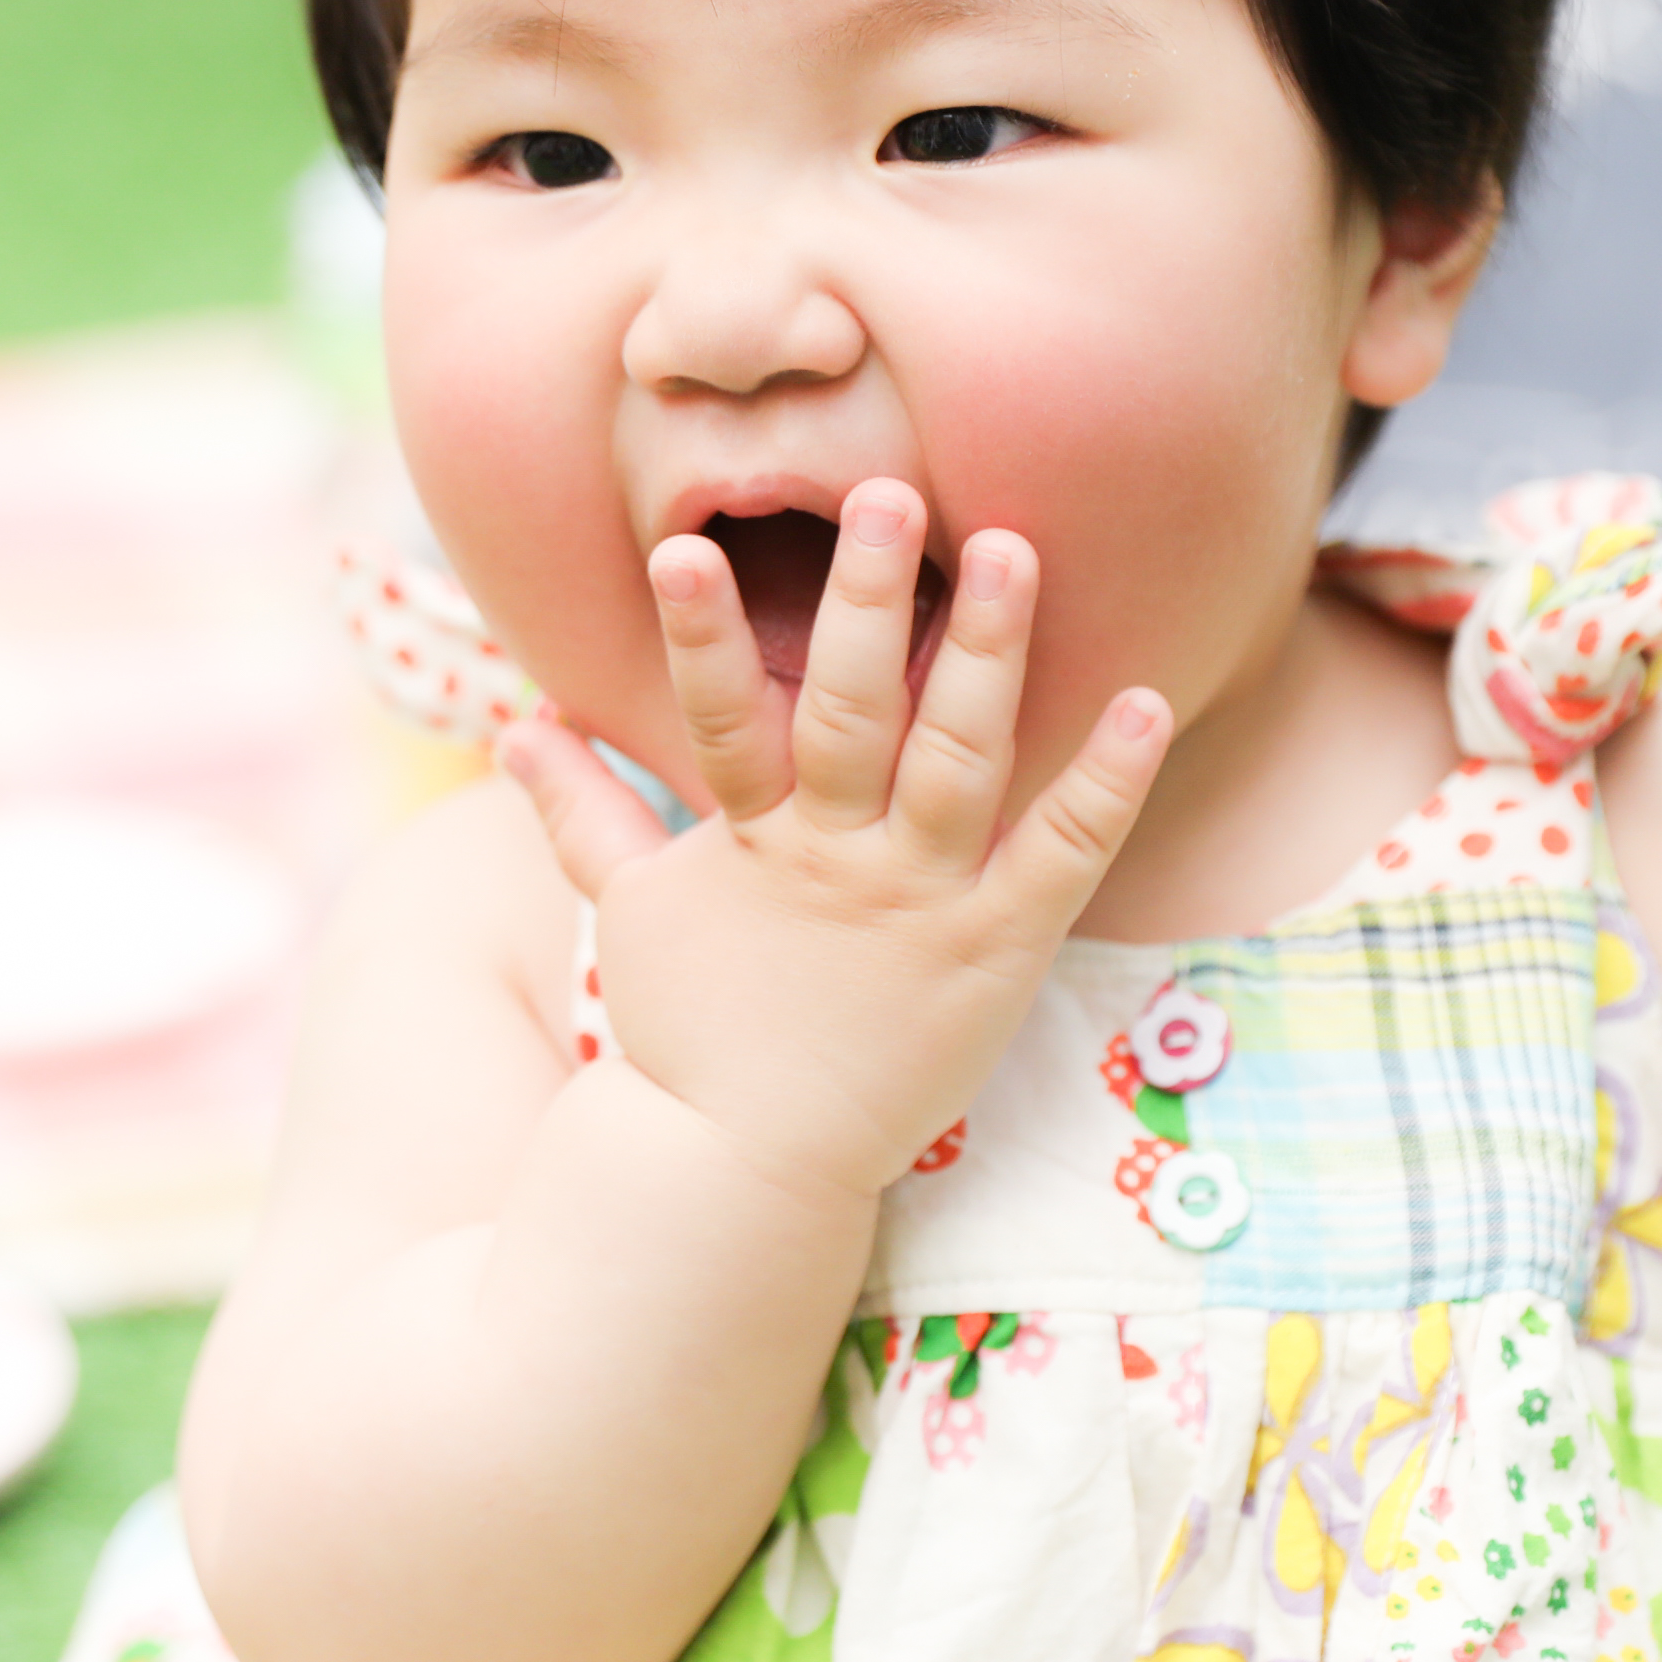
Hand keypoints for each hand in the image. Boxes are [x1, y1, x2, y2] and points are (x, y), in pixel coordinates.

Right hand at [495, 479, 1173, 1210]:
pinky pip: (1060, 859)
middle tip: (890, 493)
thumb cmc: (691, 1031)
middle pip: (854, 712)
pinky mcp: (993, 954)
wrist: (744, 1168)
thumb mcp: (629, 912)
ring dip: (987, 654)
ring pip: (957, 759)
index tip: (684, 548)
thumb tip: (515, 726)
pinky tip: (1146, 704)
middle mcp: (835, 858)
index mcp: (750, 839)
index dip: (699, 634)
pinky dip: (1106, 784)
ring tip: (1014, 550)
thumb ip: (582, 810)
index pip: (717, 715)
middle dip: (870, 601)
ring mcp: (918, 903)